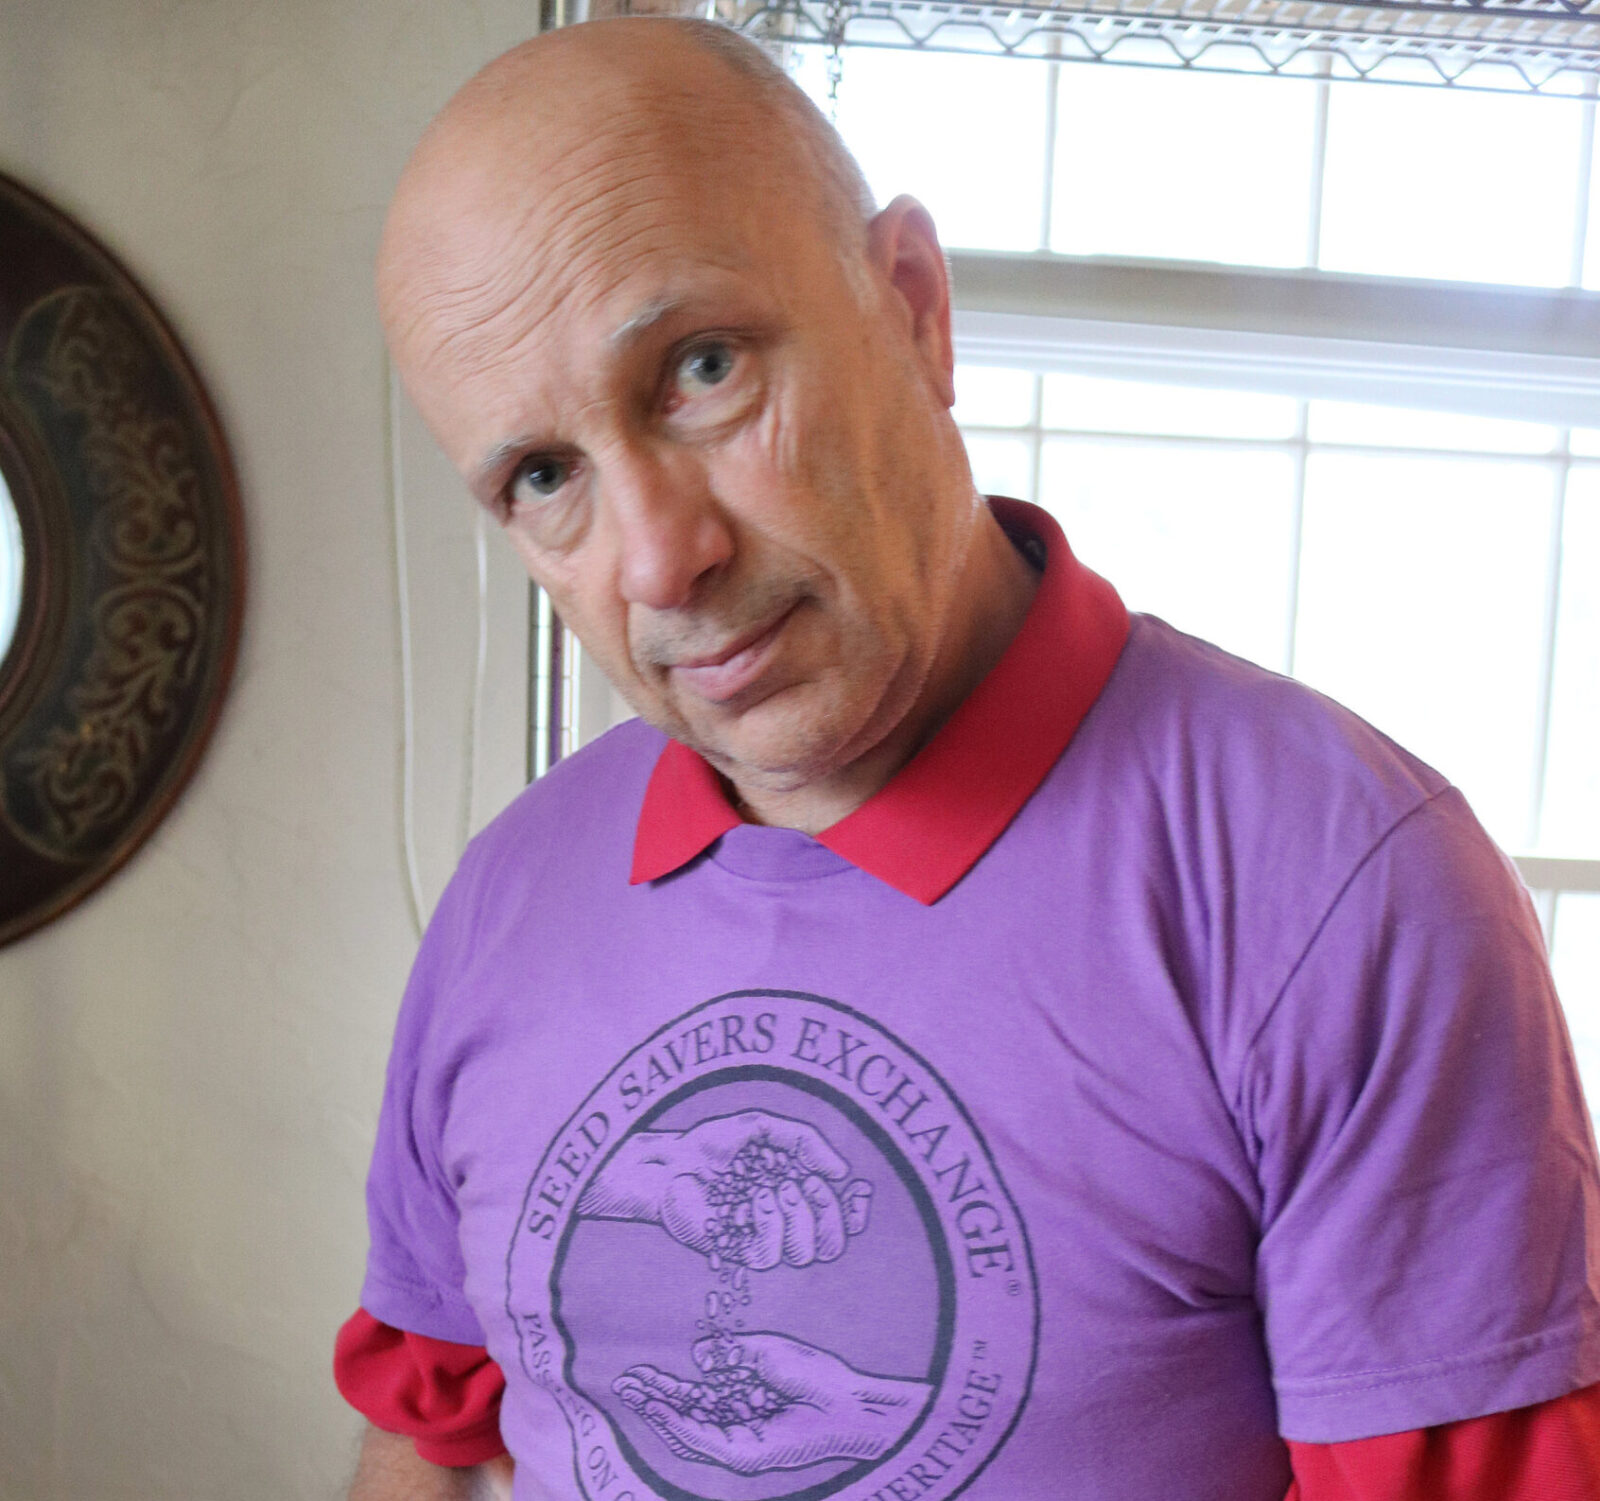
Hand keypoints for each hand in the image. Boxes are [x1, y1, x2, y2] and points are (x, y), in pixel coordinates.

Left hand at [577, 1111, 870, 1268]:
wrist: (671, 1161)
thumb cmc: (714, 1144)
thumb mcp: (764, 1128)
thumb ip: (806, 1142)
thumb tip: (842, 1173)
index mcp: (800, 1195)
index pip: (844, 1219)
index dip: (858, 1211)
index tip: (857, 1188)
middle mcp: (786, 1223)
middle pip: (832, 1244)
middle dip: (828, 1213)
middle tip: (806, 1184)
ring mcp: (762, 1241)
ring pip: (805, 1254)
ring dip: (796, 1218)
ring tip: (772, 1188)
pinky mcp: (738, 1254)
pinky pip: (770, 1257)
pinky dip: (769, 1224)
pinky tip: (754, 1199)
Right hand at [613, 1332, 928, 1474]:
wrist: (847, 1401)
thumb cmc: (814, 1374)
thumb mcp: (765, 1352)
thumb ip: (730, 1354)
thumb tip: (698, 1356)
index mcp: (738, 1401)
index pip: (691, 1397)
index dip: (663, 1386)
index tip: (637, 1372)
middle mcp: (734, 1425)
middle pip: (683, 1416)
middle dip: (652, 1401)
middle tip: (623, 1384)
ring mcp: (738, 1444)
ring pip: (688, 1433)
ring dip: (659, 1414)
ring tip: (635, 1393)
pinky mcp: (746, 1456)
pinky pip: (705, 1442)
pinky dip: (680, 1426)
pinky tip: (662, 1410)